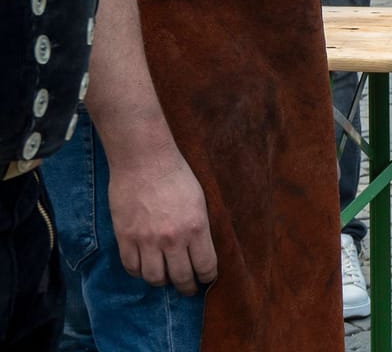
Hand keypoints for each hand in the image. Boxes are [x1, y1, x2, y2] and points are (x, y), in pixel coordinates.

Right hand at [108, 149, 216, 294]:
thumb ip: (199, 229)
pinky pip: (131, 267)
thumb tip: (200, 251)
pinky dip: (139, 272)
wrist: (144, 161)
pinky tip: (145, 268)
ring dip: (161, 281)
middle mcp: (172, 239)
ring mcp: (146, 240)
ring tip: (165, 278)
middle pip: (180, 277)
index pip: (205, 266)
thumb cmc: (176, 176)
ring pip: (154, 278)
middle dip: (187, 287)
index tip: (206, 280)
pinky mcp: (125, 238)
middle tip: (187, 288)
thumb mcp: (200, 202)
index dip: (207, 278)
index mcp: (196, 228)